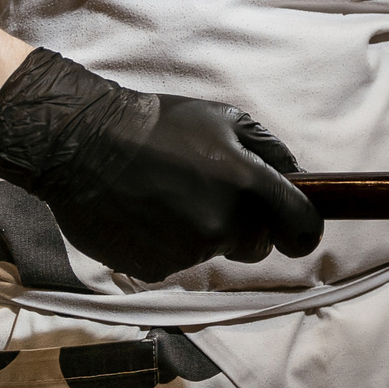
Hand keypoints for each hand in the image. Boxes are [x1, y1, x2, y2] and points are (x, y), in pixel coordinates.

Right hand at [0, 48, 323, 281]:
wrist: (84, 145)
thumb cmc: (158, 125)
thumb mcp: (224, 118)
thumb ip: (269, 150)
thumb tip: (298, 177)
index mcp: (247, 186)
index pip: (303, 228)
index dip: (304, 230)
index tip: (297, 230)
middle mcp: (223, 225)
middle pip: (258, 247)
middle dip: (246, 227)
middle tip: (212, 195)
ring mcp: (188, 252)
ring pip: (215, 252)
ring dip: (204, 234)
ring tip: (171, 198)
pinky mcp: (155, 269)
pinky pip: (178, 263)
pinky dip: (169, 245)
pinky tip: (147, 214)